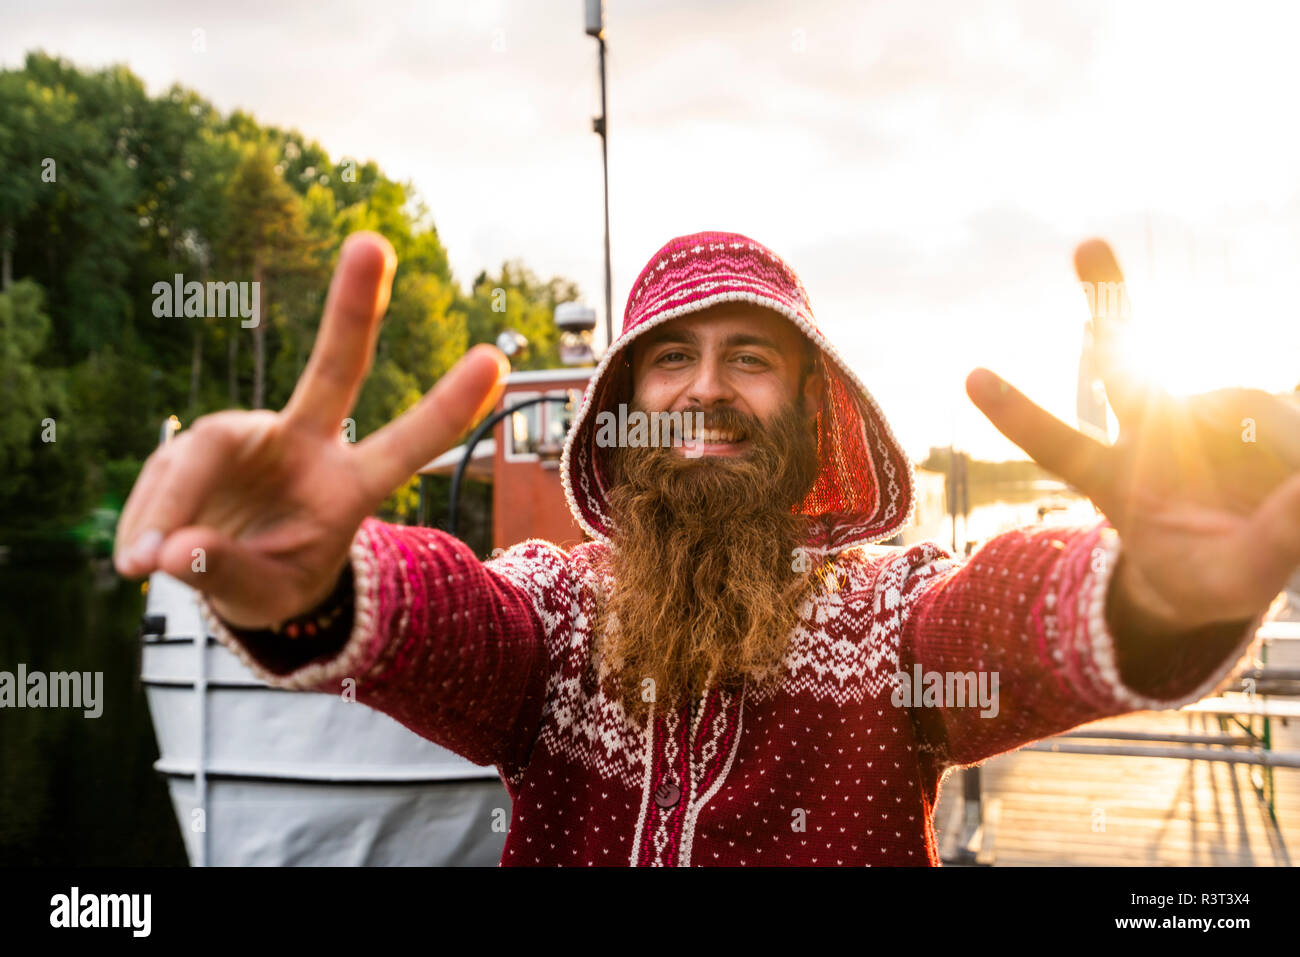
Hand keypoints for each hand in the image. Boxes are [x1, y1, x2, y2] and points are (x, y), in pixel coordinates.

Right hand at [113, 232, 510, 627]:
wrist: (231, 576)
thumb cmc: (275, 581)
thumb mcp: (265, 599)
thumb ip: (228, 574)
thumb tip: (172, 549)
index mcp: (349, 486)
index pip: (405, 445)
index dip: (447, 407)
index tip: (494, 359)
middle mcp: (307, 445)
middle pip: (335, 370)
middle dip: (353, 309)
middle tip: (373, 244)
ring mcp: (253, 436)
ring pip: (200, 452)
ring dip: (167, 506)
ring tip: (142, 565)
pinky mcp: (200, 442)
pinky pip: (162, 478)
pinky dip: (144, 520)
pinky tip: (137, 558)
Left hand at [966, 239, 1299, 633]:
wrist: (1236, 560)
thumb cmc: (1211, 576)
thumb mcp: (1233, 581)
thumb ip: (1270, 542)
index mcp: (1115, 482)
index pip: (1060, 445)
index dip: (1019, 413)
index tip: (972, 376)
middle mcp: (1148, 435)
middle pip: (1121, 361)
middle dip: (1108, 298)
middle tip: (1088, 244)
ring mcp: (1196, 414)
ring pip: (1234, 400)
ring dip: (1268, 444)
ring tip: (1280, 492)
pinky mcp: (1245, 407)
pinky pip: (1274, 411)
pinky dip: (1287, 444)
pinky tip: (1286, 477)